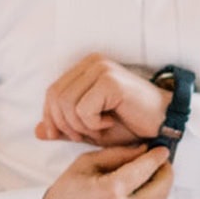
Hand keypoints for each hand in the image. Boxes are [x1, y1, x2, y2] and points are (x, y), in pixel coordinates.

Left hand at [35, 53, 170, 146]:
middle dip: (65, 125)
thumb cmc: (129, 124)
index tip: (59, 136)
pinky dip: (93, 124)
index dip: (50, 118)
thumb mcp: (90, 129)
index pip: (51, 92)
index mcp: (84, 68)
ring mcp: (101, 69)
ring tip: (100, 127)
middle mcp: (91, 63)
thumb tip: (37, 132)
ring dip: (80, 126)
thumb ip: (65, 128)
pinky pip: (83, 109)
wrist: (162, 123)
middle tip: (85, 135)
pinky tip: (110, 121)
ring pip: (67, 104)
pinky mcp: (110, 81)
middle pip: (55, 97)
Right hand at [35, 144, 173, 198]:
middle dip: (166, 173)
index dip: (157, 158)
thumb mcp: (85, 164)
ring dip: (161, 188)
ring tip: (152, 177)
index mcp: (110, 190)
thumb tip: (144, 150)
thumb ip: (117, 155)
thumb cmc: (66, 194)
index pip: (145, 169)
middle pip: (161, 189)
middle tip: (162, 163)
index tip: (162, 151)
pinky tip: (142, 194)